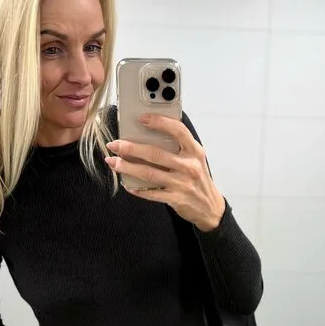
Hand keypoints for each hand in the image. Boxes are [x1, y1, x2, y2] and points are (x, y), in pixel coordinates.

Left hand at [105, 114, 225, 231]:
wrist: (210, 207)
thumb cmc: (198, 179)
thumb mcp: (195, 159)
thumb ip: (178, 147)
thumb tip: (149, 135)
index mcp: (195, 151)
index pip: (178, 130)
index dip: (159, 122)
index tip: (141, 118)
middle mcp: (189, 166)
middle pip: (156, 153)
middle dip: (131, 148)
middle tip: (115, 144)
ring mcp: (182, 183)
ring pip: (149, 173)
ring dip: (128, 167)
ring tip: (113, 162)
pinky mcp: (176, 198)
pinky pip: (151, 193)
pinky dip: (137, 189)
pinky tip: (127, 184)